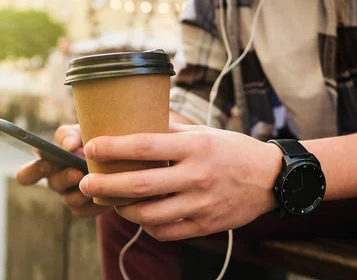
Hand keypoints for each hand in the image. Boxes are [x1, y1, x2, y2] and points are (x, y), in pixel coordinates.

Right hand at [16, 124, 106, 217]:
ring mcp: (69, 196)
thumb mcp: (82, 131)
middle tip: (78, 172)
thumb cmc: (93, 140)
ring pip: (70, 200)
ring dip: (82, 192)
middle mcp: (56, 181)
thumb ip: (71, 134)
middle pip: (53, 184)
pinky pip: (85, 210)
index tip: (46, 163)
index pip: (27, 174)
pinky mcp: (84, 208)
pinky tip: (108, 195)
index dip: (32, 172)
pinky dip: (96, 203)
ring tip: (97, 184)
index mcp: (49, 163)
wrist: (116, 156)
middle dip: (65, 178)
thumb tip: (68, 146)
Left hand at [79, 123, 281, 240]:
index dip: (113, 148)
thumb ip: (171, 132)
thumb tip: (136, 124)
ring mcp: (202, 204)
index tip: (91, 147)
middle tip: (86, 183)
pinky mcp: (206, 224)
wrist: (271, 178)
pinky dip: (148, 226)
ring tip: (112, 201)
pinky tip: (142, 216)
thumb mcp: (205, 132)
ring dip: (123, 210)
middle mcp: (197, 176)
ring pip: (149, 215)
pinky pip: (167, 231)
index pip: (145, 146)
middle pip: (140, 185)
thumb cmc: (234, 150)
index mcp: (195, 147)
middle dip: (105, 185)